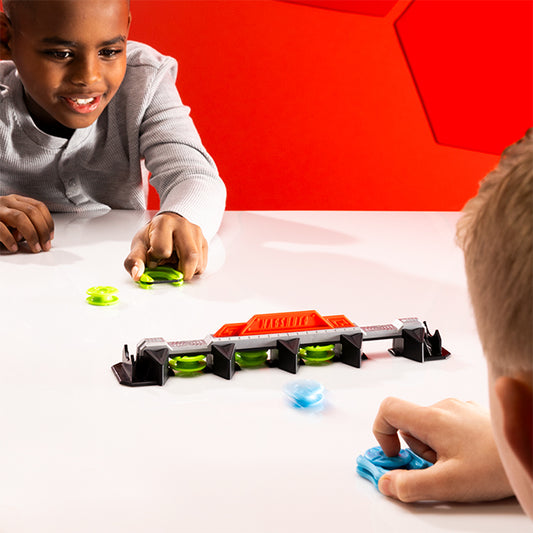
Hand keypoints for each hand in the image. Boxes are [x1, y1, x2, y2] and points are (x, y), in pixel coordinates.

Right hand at [0, 194, 53, 252]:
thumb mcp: (11, 218)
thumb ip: (25, 223)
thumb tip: (40, 236)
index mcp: (16, 200)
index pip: (39, 207)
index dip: (48, 222)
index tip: (51, 236)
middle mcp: (7, 201)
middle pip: (32, 212)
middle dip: (43, 231)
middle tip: (45, 246)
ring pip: (20, 218)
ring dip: (31, 235)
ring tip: (34, 248)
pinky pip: (1, 228)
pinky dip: (10, 239)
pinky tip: (14, 247)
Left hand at [124, 212, 207, 280]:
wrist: (167, 225)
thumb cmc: (153, 236)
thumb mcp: (139, 246)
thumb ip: (134, 261)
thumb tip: (137, 274)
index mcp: (164, 223)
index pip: (163, 249)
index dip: (155, 259)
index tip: (152, 258)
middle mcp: (183, 225)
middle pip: (190, 257)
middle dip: (180, 272)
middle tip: (170, 273)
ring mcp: (196, 233)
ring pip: (198, 262)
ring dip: (187, 271)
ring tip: (175, 265)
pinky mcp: (204, 241)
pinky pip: (203, 264)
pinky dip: (193, 269)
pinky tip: (183, 263)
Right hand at [371, 397, 513, 501]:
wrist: (527, 454)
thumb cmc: (494, 466)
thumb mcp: (447, 484)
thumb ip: (410, 484)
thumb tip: (386, 483)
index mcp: (432, 418)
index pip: (388, 409)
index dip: (381, 433)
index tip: (393, 456)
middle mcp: (443, 407)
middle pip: (409, 423)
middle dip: (416, 450)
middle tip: (437, 469)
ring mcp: (458, 409)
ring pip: (427, 426)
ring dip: (433, 448)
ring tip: (457, 465)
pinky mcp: (470, 415)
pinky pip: (445, 425)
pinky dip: (447, 443)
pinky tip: (467, 459)